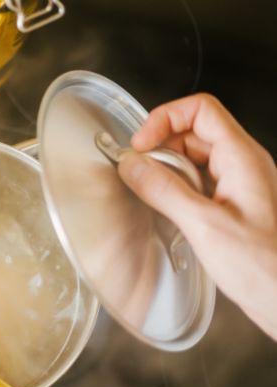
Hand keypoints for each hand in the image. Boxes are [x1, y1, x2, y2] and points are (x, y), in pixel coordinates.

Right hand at [117, 93, 276, 338]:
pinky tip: (168, 210)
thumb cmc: (263, 268)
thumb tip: (132, 164)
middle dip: (161, 147)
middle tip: (139, 172)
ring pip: (195, 157)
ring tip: (152, 193)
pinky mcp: (232, 205)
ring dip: (167, 169)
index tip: (140, 146)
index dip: (165, 119)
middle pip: (194, 131)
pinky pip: (199, 182)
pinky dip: (177, 188)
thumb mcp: (204, 226)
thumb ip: (164, 190)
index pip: (201, 110)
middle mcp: (243, 165)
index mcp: (243, 159)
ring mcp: (239, 185)